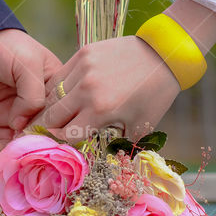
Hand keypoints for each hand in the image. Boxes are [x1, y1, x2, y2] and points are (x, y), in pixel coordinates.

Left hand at [0, 29, 61, 155]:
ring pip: (25, 140)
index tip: (48, 142)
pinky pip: (4, 141)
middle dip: (36, 144)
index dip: (58, 130)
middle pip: (45, 132)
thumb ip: (33, 95)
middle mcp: (42, 104)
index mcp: (57, 87)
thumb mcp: (28, 64)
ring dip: (16, 149)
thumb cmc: (6, 47)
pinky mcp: (1, 120)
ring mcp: (21, 114)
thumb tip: (23, 126)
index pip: (64, 115)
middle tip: (25, 152)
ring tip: (6, 152)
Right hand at [32, 0, 215, 139]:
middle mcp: (87, 90)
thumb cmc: (154, 94)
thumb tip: (106, 161)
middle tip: (55, 131)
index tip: (66, 144)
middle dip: (52, 127)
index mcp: (101, 111)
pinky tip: (65, 94)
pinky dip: (59, 88)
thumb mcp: (141, 126)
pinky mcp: (83, 53)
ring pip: (51, 95)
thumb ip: (120, 146)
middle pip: (51, 116)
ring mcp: (83, 69)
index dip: (64, 142)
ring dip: (52, 107)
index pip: (66, 135)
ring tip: (57, 114)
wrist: (164, 54)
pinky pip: (60, 75)